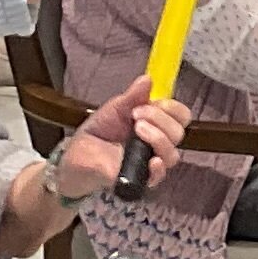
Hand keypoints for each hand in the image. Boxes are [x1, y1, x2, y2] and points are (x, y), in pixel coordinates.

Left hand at [56, 80, 188, 199]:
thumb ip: (133, 96)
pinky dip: (159, 167)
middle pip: (178, 132)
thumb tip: (148, 78)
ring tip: (137, 129)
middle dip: (160, 118)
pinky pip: (159, 177)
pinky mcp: (139, 180)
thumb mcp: (115, 108)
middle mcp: (158, 144)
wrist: (76, 155)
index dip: (172, 108)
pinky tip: (152, 160)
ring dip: (158, 137)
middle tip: (136, 115)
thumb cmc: (98, 132)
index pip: (181, 116)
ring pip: (172, 154)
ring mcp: (150, 163)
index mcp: (156, 124)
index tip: (152, 101)